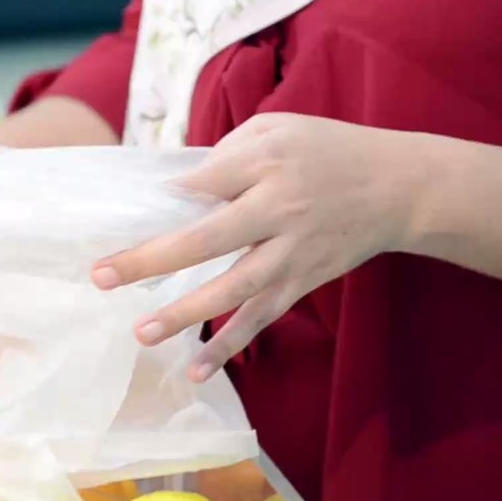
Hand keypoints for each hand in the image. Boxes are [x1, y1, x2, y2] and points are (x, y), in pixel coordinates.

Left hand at [91, 114, 426, 381]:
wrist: (399, 188)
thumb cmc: (325, 151)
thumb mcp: (278, 130)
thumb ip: (226, 153)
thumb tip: (174, 187)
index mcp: (269, 166)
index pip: (206, 182)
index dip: (166, 196)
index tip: (125, 209)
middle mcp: (279, 212)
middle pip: (207, 240)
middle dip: (151, 260)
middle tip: (101, 277)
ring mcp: (291, 254)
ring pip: (233, 290)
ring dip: (185, 314)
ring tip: (142, 333)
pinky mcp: (301, 283)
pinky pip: (261, 319)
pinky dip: (229, 346)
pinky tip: (194, 370)